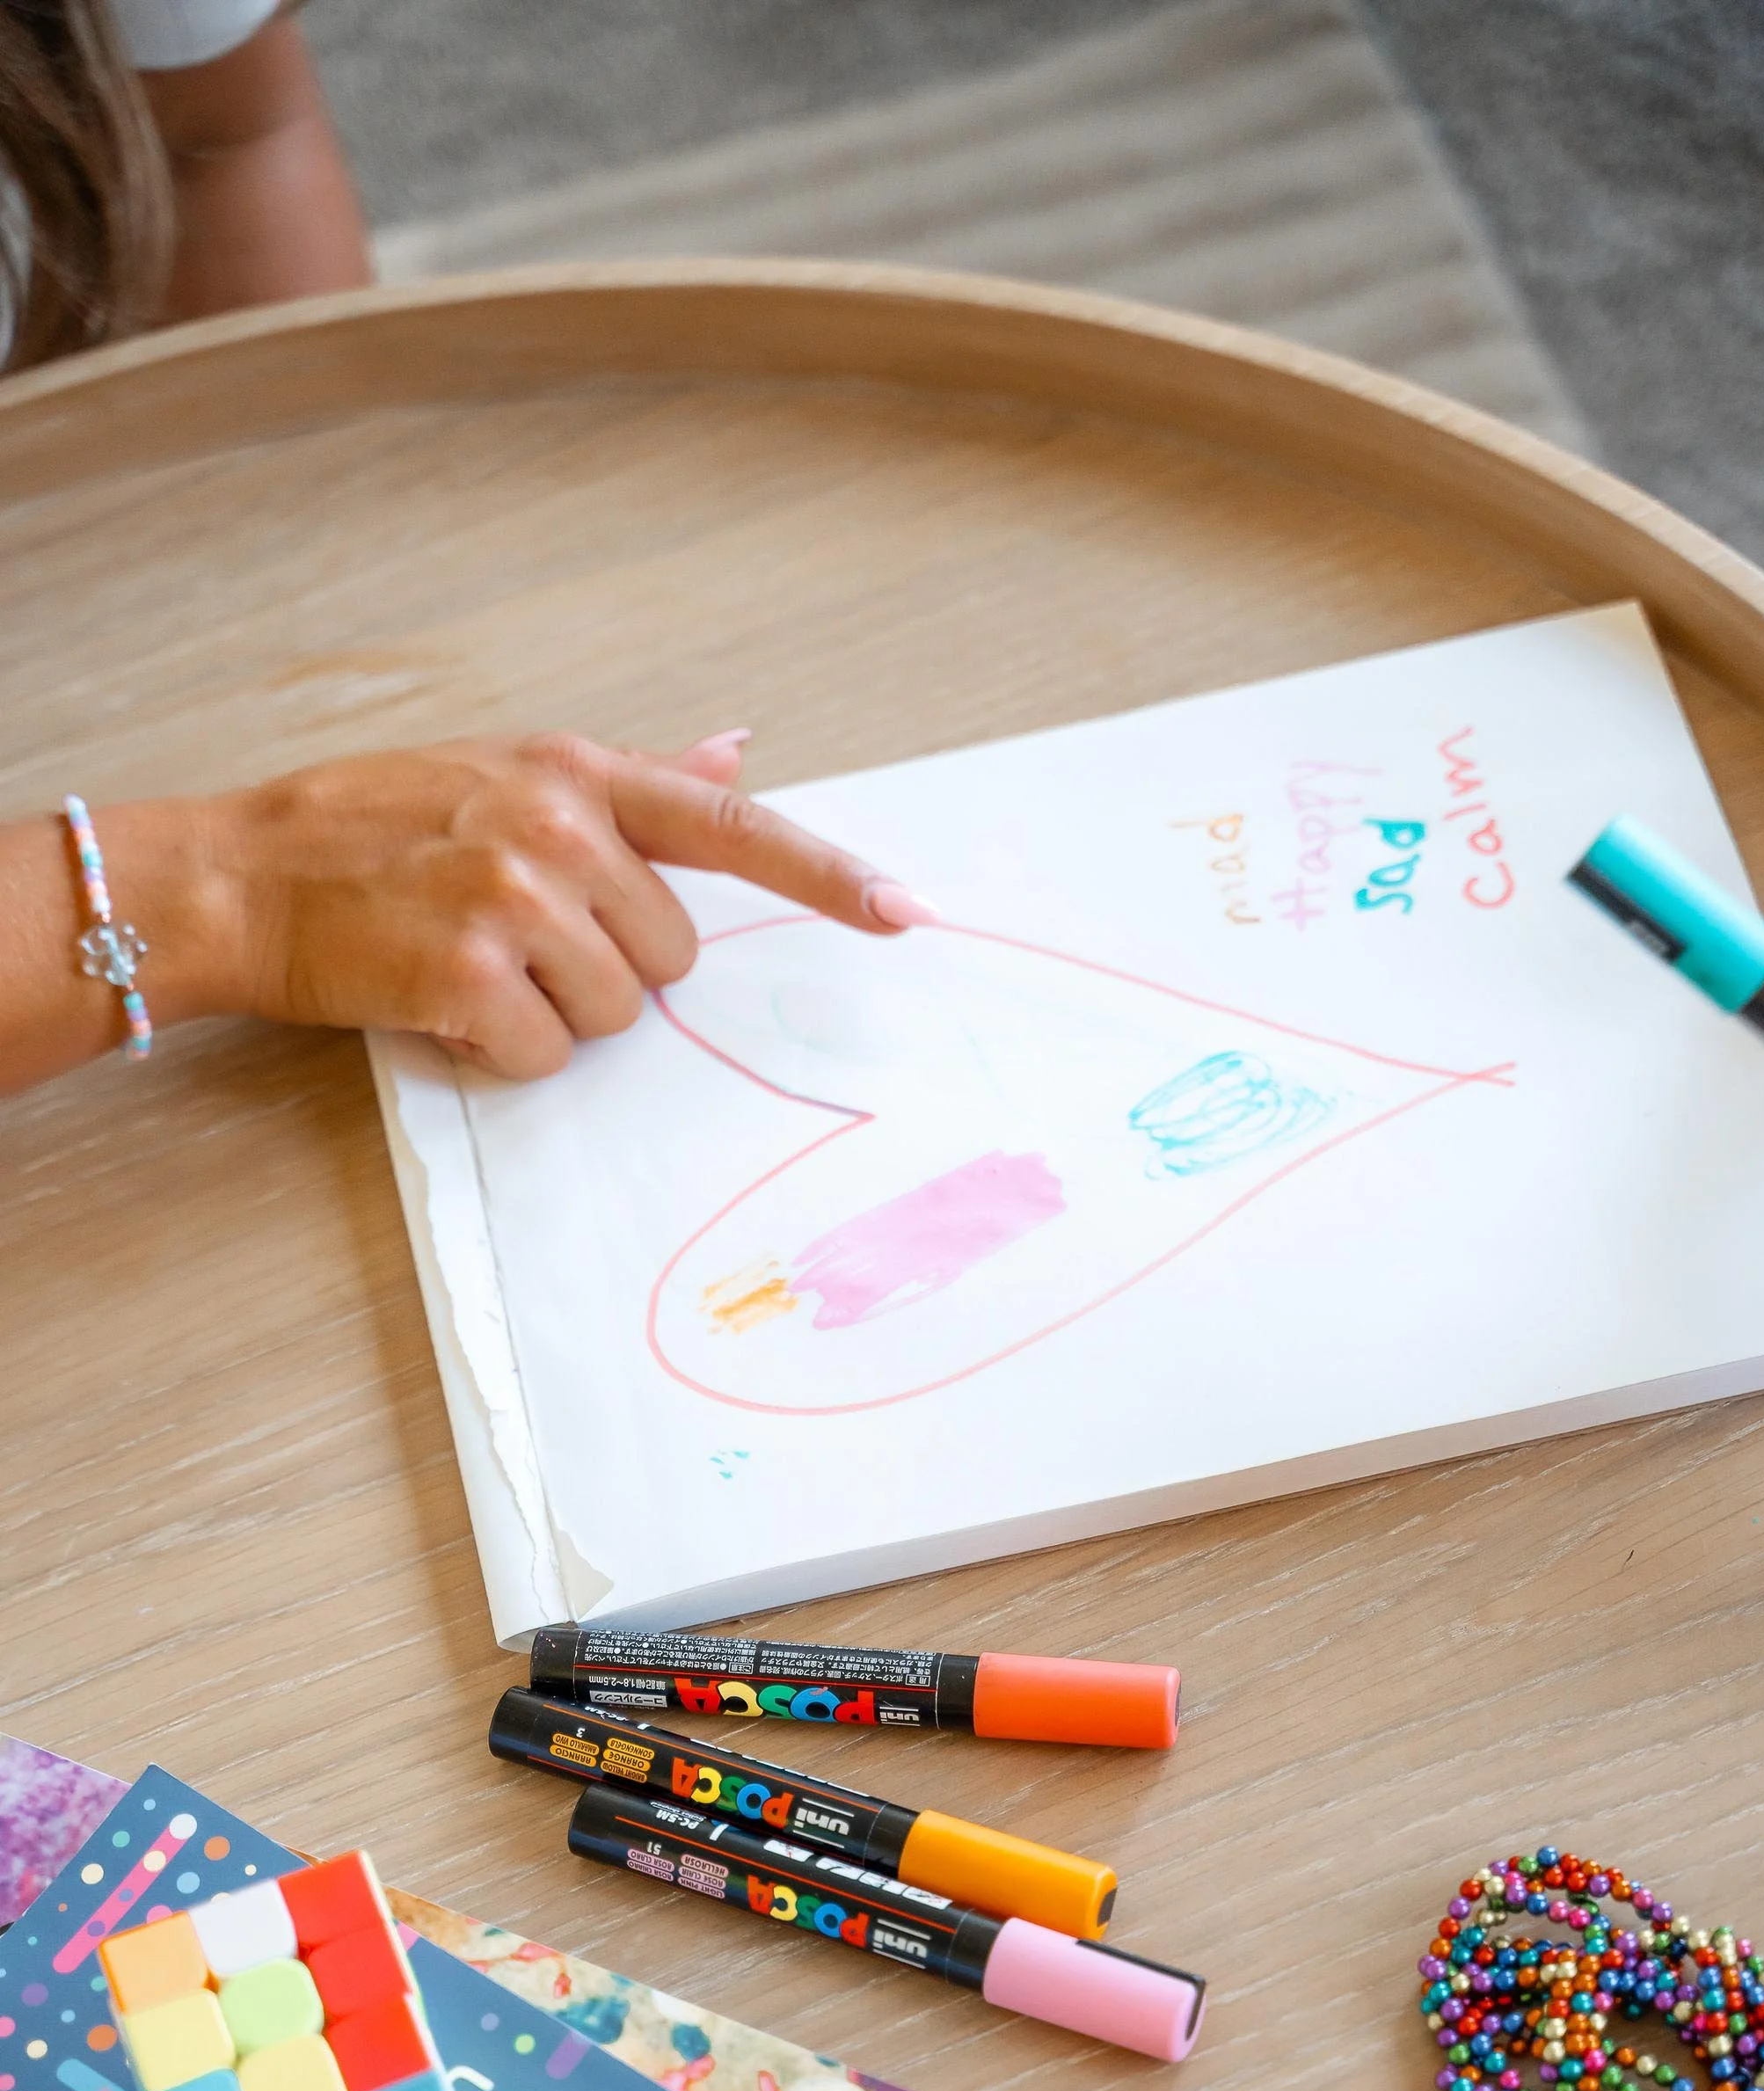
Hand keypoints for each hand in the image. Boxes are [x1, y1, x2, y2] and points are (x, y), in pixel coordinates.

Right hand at [164, 730, 933, 1077]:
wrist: (242, 876)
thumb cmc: (372, 831)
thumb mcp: (503, 773)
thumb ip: (631, 780)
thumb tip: (737, 747)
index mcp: (576, 773)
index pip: (730, 825)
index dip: (826, 876)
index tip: (905, 912)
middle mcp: (557, 825)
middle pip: (669, 956)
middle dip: (604, 969)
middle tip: (511, 938)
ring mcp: (514, 897)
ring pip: (616, 1013)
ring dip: (548, 1014)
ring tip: (468, 962)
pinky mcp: (470, 973)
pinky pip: (546, 1054)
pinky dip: (498, 1051)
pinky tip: (439, 1001)